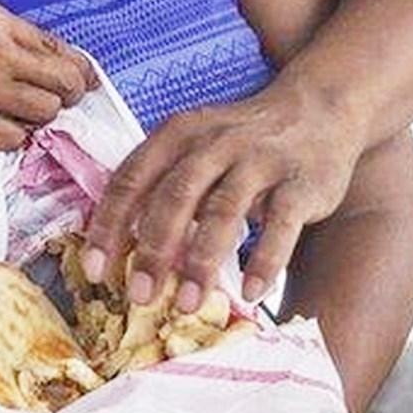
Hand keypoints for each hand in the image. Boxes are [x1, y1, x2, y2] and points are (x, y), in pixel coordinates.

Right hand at [0, 0, 95, 149]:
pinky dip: (15, 136)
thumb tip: (37, 51)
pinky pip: (14, 139)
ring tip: (26, 113)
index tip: (83, 77)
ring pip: (46, 111)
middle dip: (71, 92)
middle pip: (63, 81)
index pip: (57, 46)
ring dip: (42, 115)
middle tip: (63, 99)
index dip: (77, 66)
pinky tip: (1, 127)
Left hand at [81, 75, 363, 308]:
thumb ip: (162, 185)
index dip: (110, 224)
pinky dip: (266, 260)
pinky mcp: (301, 182)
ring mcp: (260, 160)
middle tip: (139, 295)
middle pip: (175, 196)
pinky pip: (281, 224)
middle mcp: (215, 142)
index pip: (132, 178)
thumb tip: (121, 247)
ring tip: (187, 304)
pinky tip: (253, 293)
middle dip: (153, 248)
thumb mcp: (195, 146)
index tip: (95, 269)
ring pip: (224, 211)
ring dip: (202, 261)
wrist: (317, 108)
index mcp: (178, 133)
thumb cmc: (242, 140)